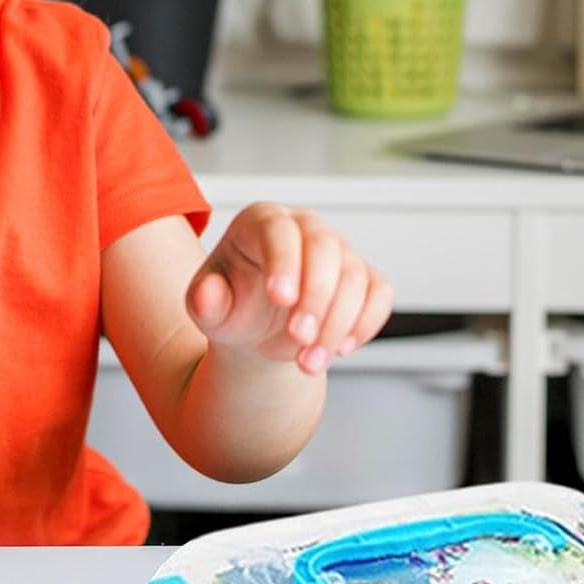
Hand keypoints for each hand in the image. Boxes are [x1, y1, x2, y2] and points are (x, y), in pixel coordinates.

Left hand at [185, 203, 392, 374]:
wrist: (256, 331)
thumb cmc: (232, 308)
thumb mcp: (208, 310)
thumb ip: (204, 300)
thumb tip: (208, 293)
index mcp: (261, 222)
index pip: (278, 230)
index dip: (283, 261)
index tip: (279, 298)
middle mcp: (304, 227)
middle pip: (324, 247)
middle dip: (315, 296)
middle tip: (297, 338)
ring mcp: (338, 250)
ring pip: (354, 276)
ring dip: (336, 324)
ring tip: (308, 362)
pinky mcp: (363, 277)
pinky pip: (379, 294)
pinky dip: (365, 324)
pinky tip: (340, 350)